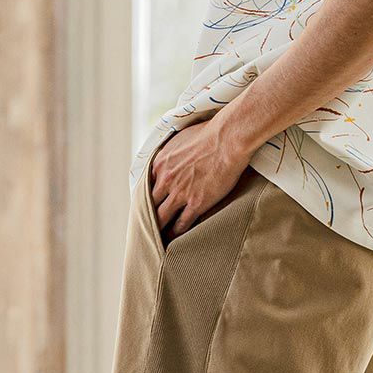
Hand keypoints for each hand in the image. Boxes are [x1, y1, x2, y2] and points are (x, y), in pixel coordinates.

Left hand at [149, 113, 250, 241]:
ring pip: (162, 218)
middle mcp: (165, 180)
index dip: (145, 199)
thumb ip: (171, 150)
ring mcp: (180, 193)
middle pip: (149, 206)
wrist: (227, 139)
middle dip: (147, 217)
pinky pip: (182, 224)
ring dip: (159, 229)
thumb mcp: (179, 137)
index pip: (145, 188)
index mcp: (159, 164)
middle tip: (146, 228)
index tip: (147, 207)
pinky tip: (175, 239)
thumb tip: (172, 151)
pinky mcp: (196, 203)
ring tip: (157, 239)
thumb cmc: (208, 133)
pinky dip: (177, 234)